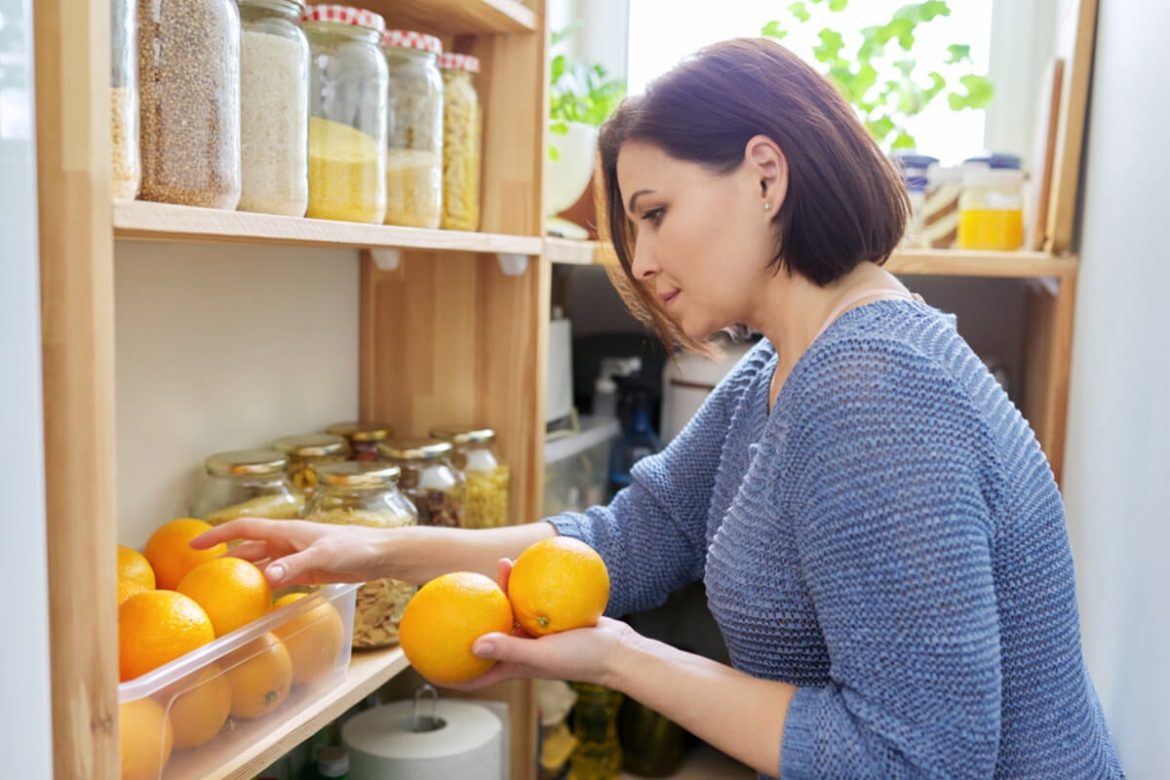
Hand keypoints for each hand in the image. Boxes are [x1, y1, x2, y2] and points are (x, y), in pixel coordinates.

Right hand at [191, 517, 393, 586]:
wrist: (380, 554)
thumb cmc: (355, 547)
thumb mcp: (323, 555)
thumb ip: (294, 565)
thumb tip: (266, 576)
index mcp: (286, 531)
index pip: (244, 529)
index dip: (217, 534)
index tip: (193, 545)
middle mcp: (287, 542)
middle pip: (248, 549)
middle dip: (224, 558)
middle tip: (201, 576)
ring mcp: (296, 557)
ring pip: (262, 565)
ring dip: (244, 574)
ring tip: (222, 591)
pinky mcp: (307, 571)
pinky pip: (278, 577)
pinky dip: (264, 586)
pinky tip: (255, 599)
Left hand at [447, 559, 635, 690]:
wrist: (617, 650)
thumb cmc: (581, 659)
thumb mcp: (542, 655)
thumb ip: (508, 649)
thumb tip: (472, 645)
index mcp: (512, 665)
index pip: (473, 675)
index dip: (449, 673)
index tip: (425, 661)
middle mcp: (519, 649)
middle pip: (485, 635)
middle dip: (467, 622)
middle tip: (451, 598)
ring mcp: (534, 633)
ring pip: (507, 610)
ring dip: (499, 590)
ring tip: (499, 564)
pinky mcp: (550, 617)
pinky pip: (529, 597)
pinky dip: (523, 582)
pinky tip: (520, 561)